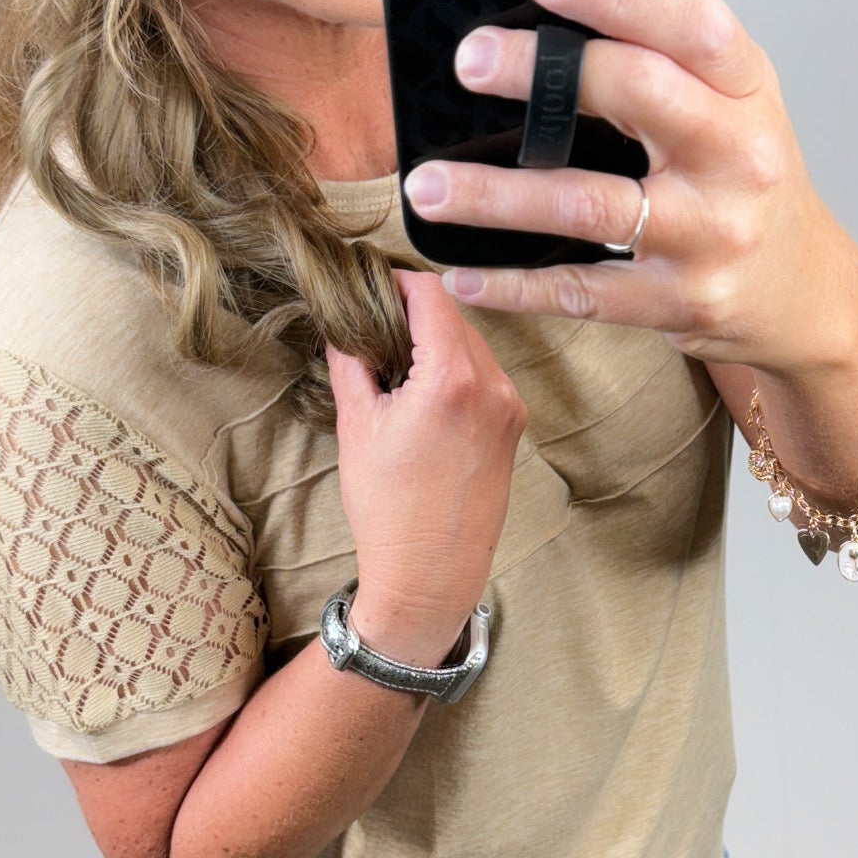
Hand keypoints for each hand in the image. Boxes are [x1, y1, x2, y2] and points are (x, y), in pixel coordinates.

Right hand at [324, 270, 527, 662]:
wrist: (430, 575)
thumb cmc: (389, 510)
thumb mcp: (357, 427)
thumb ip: (351, 363)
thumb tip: (343, 324)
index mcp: (452, 378)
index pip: (430, 296)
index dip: (397, 282)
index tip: (370, 286)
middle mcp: (492, 386)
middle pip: (454, 317)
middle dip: (414, 313)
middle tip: (374, 325)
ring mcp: (509, 407)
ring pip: (472, 345)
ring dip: (437, 342)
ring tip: (396, 365)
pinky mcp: (514, 428)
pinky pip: (485, 377)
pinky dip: (456, 370)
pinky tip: (424, 395)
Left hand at [402, 0, 857, 379]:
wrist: (802, 294)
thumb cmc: (745, 182)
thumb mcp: (733, 106)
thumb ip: (668, 59)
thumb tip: (555, 1)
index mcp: (746, 89)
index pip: (691, 22)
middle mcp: (736, 156)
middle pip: (640, 94)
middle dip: (545, 74)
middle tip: (470, 60)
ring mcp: (708, 234)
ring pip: (590, 206)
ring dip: (498, 196)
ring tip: (427, 184)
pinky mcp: (679, 302)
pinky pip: (582, 291)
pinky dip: (513, 285)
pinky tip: (459, 274)